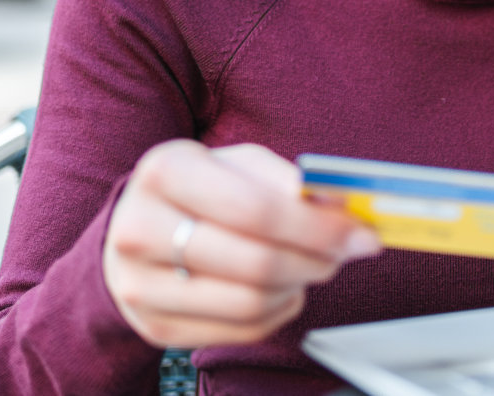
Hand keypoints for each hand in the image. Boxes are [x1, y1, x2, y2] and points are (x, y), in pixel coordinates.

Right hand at [103, 140, 382, 348]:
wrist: (133, 229)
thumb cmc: (196, 190)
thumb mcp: (235, 164)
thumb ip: (287, 180)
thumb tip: (341, 206)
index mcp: (165, 171)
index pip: (255, 209)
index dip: (317, 226)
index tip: (359, 231)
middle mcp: (140, 228)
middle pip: (256, 262)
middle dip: (317, 259)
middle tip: (345, 251)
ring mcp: (141, 284)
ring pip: (251, 302)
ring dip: (300, 285)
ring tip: (311, 264)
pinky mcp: (154, 326)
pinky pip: (241, 330)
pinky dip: (279, 311)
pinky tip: (282, 287)